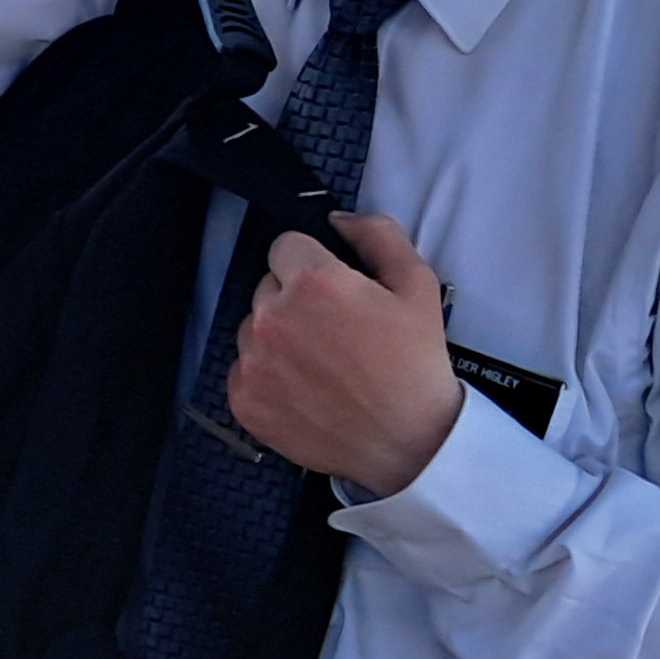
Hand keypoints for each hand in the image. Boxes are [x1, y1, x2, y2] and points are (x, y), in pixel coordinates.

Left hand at [224, 211, 465, 493]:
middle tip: (334, 329)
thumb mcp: (417, 283)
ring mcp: (252, 361)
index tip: (333, 286)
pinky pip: (243, 368)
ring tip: (321, 362)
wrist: (407, 440)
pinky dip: (267, 374)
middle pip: (268, 287)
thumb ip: (377, 235)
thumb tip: (339, 218)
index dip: (311, 263)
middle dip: (295, 299)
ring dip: (278, 337)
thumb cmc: (414, 362)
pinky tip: (305, 387)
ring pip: (253, 328)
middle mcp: (271, 317)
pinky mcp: (243, 398)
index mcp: (311, 282)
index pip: (285, 246)